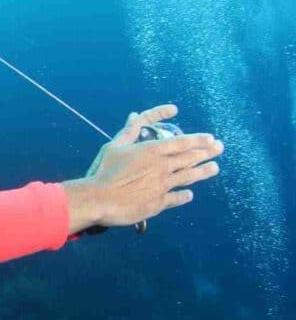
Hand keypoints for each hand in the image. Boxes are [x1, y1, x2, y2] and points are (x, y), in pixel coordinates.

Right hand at [64, 105, 222, 231]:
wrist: (100, 200)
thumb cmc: (103, 171)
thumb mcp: (114, 146)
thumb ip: (128, 132)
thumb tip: (134, 116)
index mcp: (152, 151)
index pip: (182, 142)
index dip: (198, 139)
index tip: (210, 138)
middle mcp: (162, 167)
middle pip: (190, 158)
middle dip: (207, 152)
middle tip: (220, 148)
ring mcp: (163, 186)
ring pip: (188, 176)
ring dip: (203, 171)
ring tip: (215, 167)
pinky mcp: (159, 203)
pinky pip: (176, 198)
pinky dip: (184, 195)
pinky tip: (190, 194)